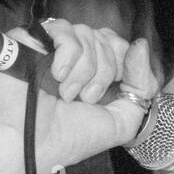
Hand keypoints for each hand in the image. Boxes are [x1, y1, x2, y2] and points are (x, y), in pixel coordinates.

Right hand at [0, 19, 160, 173]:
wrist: (32, 144)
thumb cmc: (71, 138)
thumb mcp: (122, 122)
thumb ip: (143, 87)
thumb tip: (141, 45)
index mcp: (94, 73)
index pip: (118, 44)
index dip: (123, 61)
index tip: (114, 88)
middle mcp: (74, 58)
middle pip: (105, 38)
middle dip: (104, 71)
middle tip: (85, 98)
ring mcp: (51, 48)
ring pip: (86, 33)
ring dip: (84, 70)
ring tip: (66, 94)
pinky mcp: (31, 40)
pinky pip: (62, 29)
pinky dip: (67, 55)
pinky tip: (57, 76)